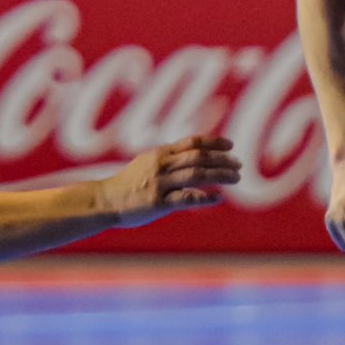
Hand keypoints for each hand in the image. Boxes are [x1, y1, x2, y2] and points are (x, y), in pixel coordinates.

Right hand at [100, 136, 240, 227]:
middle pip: (198, 157)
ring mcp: (159, 183)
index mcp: (159, 154)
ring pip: (196, 174)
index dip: (213, 141)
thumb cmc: (128, 184)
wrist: (104, 201)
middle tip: (239, 164)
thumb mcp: (146, 164)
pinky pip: (186, 198)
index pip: (192, 142)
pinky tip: (219, 198)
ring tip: (236, 178)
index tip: (231, 145)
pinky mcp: (158, 203)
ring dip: (220, 175)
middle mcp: (161, 165)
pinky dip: (205, 197)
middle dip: (222, 159)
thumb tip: (194, 157)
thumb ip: (169, 160)